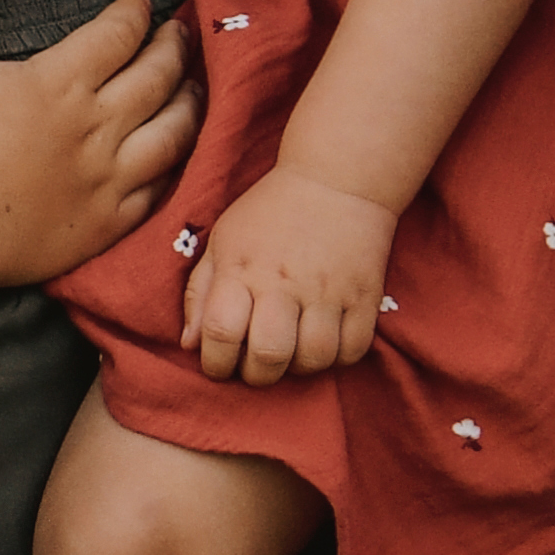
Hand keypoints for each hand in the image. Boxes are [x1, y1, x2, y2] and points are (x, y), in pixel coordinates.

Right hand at [0, 0, 191, 286]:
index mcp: (60, 81)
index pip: (118, 34)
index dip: (134, 13)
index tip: (140, 2)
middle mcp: (96, 125)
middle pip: (156, 77)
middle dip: (172, 48)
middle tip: (179, 34)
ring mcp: (106, 178)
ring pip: (172, 134)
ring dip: (189, 104)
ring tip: (194, 88)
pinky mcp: (103, 224)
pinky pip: (156, 193)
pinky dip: (174, 169)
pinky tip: (176, 160)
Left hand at [182, 174, 394, 384]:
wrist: (336, 179)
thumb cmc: (270, 212)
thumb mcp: (223, 240)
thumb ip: (200, 291)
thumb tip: (190, 344)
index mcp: (242, 268)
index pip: (221, 333)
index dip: (215, 363)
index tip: (220, 363)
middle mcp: (284, 283)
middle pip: (268, 355)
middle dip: (257, 374)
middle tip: (257, 364)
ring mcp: (329, 291)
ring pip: (314, 359)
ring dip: (298, 367)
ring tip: (293, 350)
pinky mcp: (365, 296)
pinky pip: (352, 350)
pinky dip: (336, 357)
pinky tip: (324, 341)